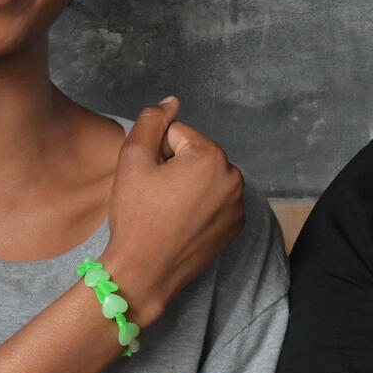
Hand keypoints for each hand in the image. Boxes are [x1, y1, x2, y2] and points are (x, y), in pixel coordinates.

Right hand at [100, 97, 244, 328]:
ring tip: (167, 210)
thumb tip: (172, 101)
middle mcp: (235, 177)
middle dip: (175, 167)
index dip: (157, 153)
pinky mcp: (236, 226)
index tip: (149, 179)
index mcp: (212, 156)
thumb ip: (152, 121)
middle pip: (196, 155)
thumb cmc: (137, 215)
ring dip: (188, 185)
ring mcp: (239, 204)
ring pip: (206, 178)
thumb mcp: (133, 159)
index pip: (178, 135)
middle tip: (155, 195)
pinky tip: (181, 222)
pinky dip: (200, 206)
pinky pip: (216, 201)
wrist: (145, 271)